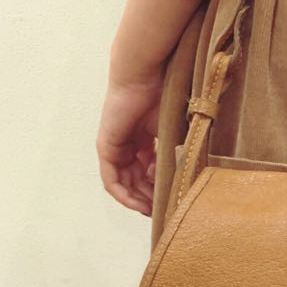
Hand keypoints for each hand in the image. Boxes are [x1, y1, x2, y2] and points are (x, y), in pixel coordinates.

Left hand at [96, 69, 164, 216]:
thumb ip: (177, 157)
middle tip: (163, 210)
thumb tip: (179, 183)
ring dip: (139, 199)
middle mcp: (129, 146)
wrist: (146, 77)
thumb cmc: (165, 97)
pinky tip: (137, 203)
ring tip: (154, 209)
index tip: (173, 201)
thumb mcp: (178, 135)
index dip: (161, 190)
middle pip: (137, 181)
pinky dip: (123, 194)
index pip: (150, 173)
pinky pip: (111, 180)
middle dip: (150, 198)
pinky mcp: (107, 148)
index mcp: (146, 140)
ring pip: (125, 184)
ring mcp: (116, 147)